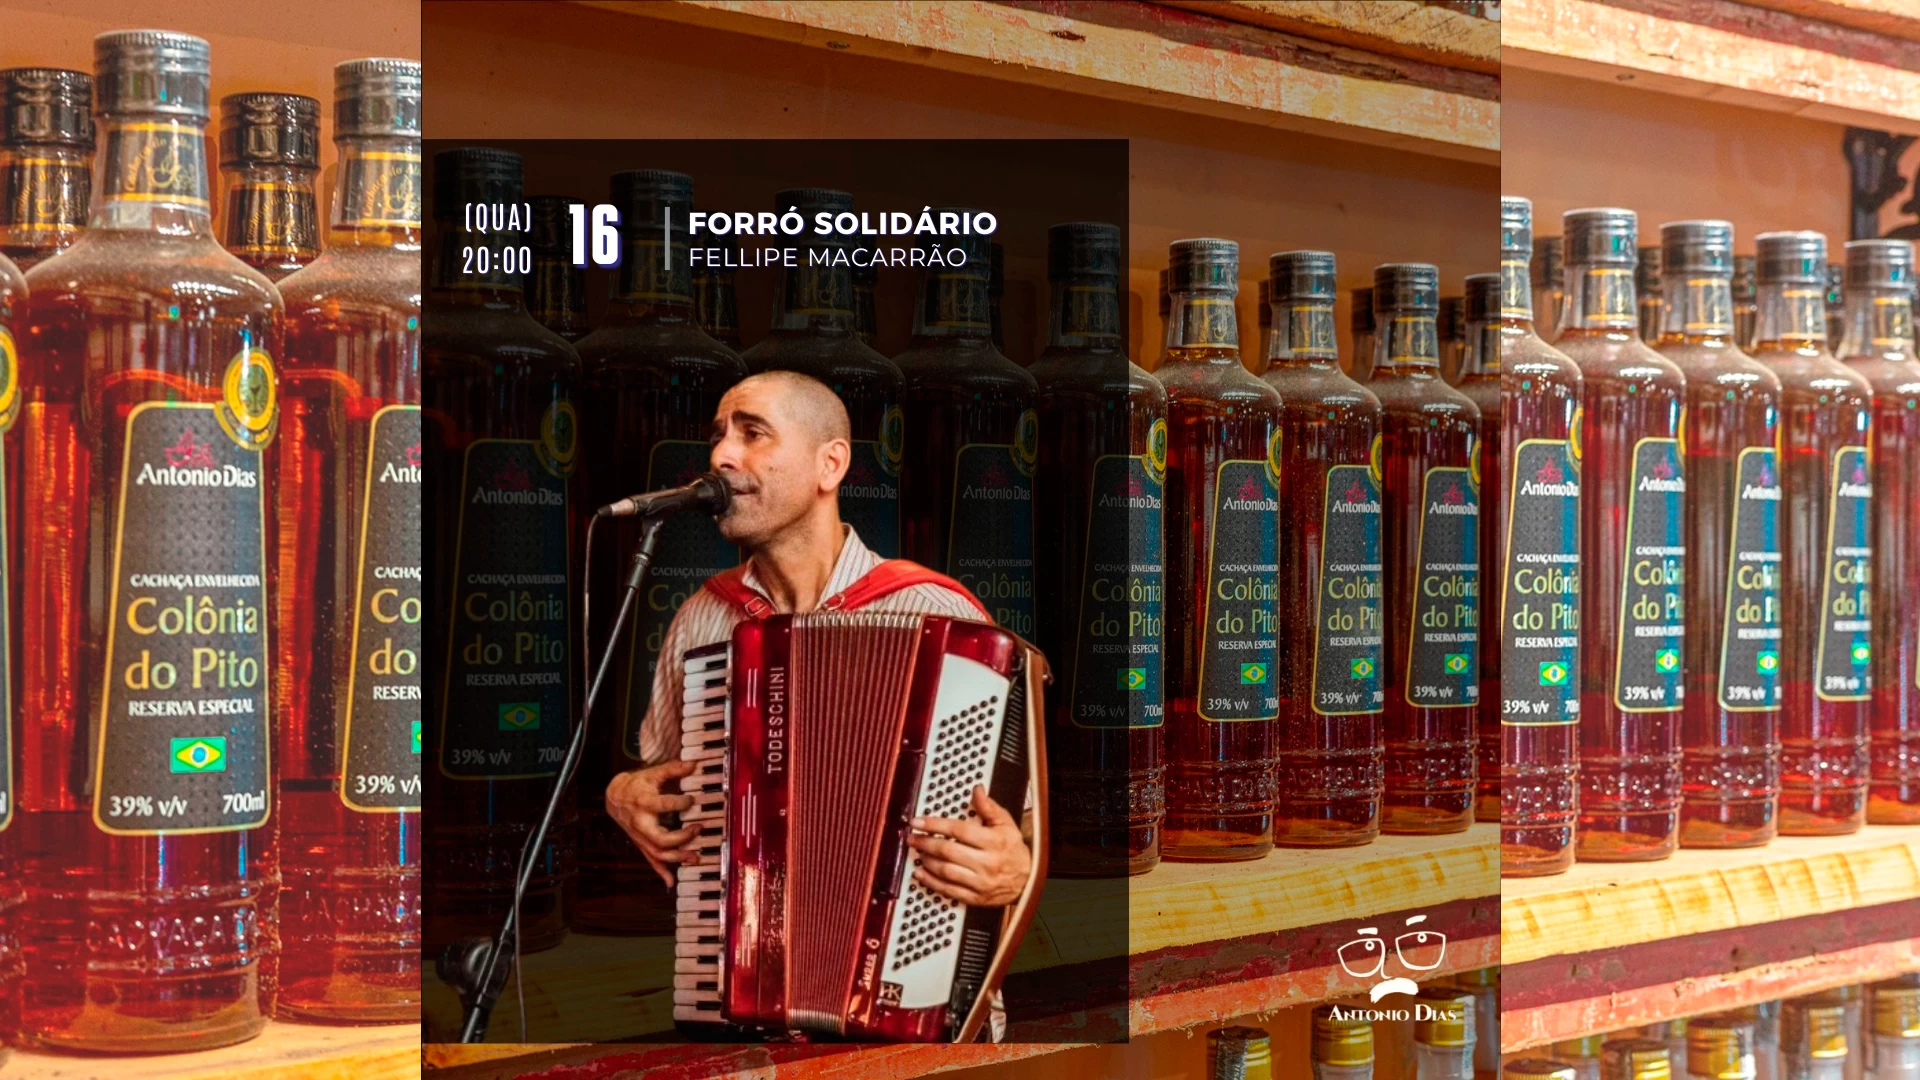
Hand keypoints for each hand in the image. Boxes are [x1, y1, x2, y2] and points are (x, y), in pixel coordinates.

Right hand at [606, 759, 700, 887]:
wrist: (614, 797)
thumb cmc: (635, 785)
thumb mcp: (652, 773)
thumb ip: (673, 769)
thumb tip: (694, 763)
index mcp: (644, 802)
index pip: (664, 805)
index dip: (681, 803)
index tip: (692, 799)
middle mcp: (641, 822)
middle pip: (660, 837)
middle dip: (681, 837)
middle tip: (698, 828)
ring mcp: (641, 836)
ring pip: (657, 853)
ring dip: (677, 857)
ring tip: (695, 856)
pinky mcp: (641, 844)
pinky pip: (650, 860)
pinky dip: (661, 872)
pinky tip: (671, 882)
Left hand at [908, 786, 1030, 907]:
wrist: (1028, 880)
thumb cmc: (1013, 850)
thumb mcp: (1006, 824)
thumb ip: (989, 807)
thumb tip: (977, 790)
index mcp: (993, 841)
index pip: (958, 830)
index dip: (935, 825)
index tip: (918, 822)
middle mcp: (986, 862)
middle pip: (948, 851)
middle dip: (925, 842)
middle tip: (912, 837)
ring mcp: (980, 882)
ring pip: (946, 871)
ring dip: (927, 861)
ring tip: (918, 852)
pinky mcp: (975, 898)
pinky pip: (949, 891)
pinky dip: (931, 882)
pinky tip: (921, 874)